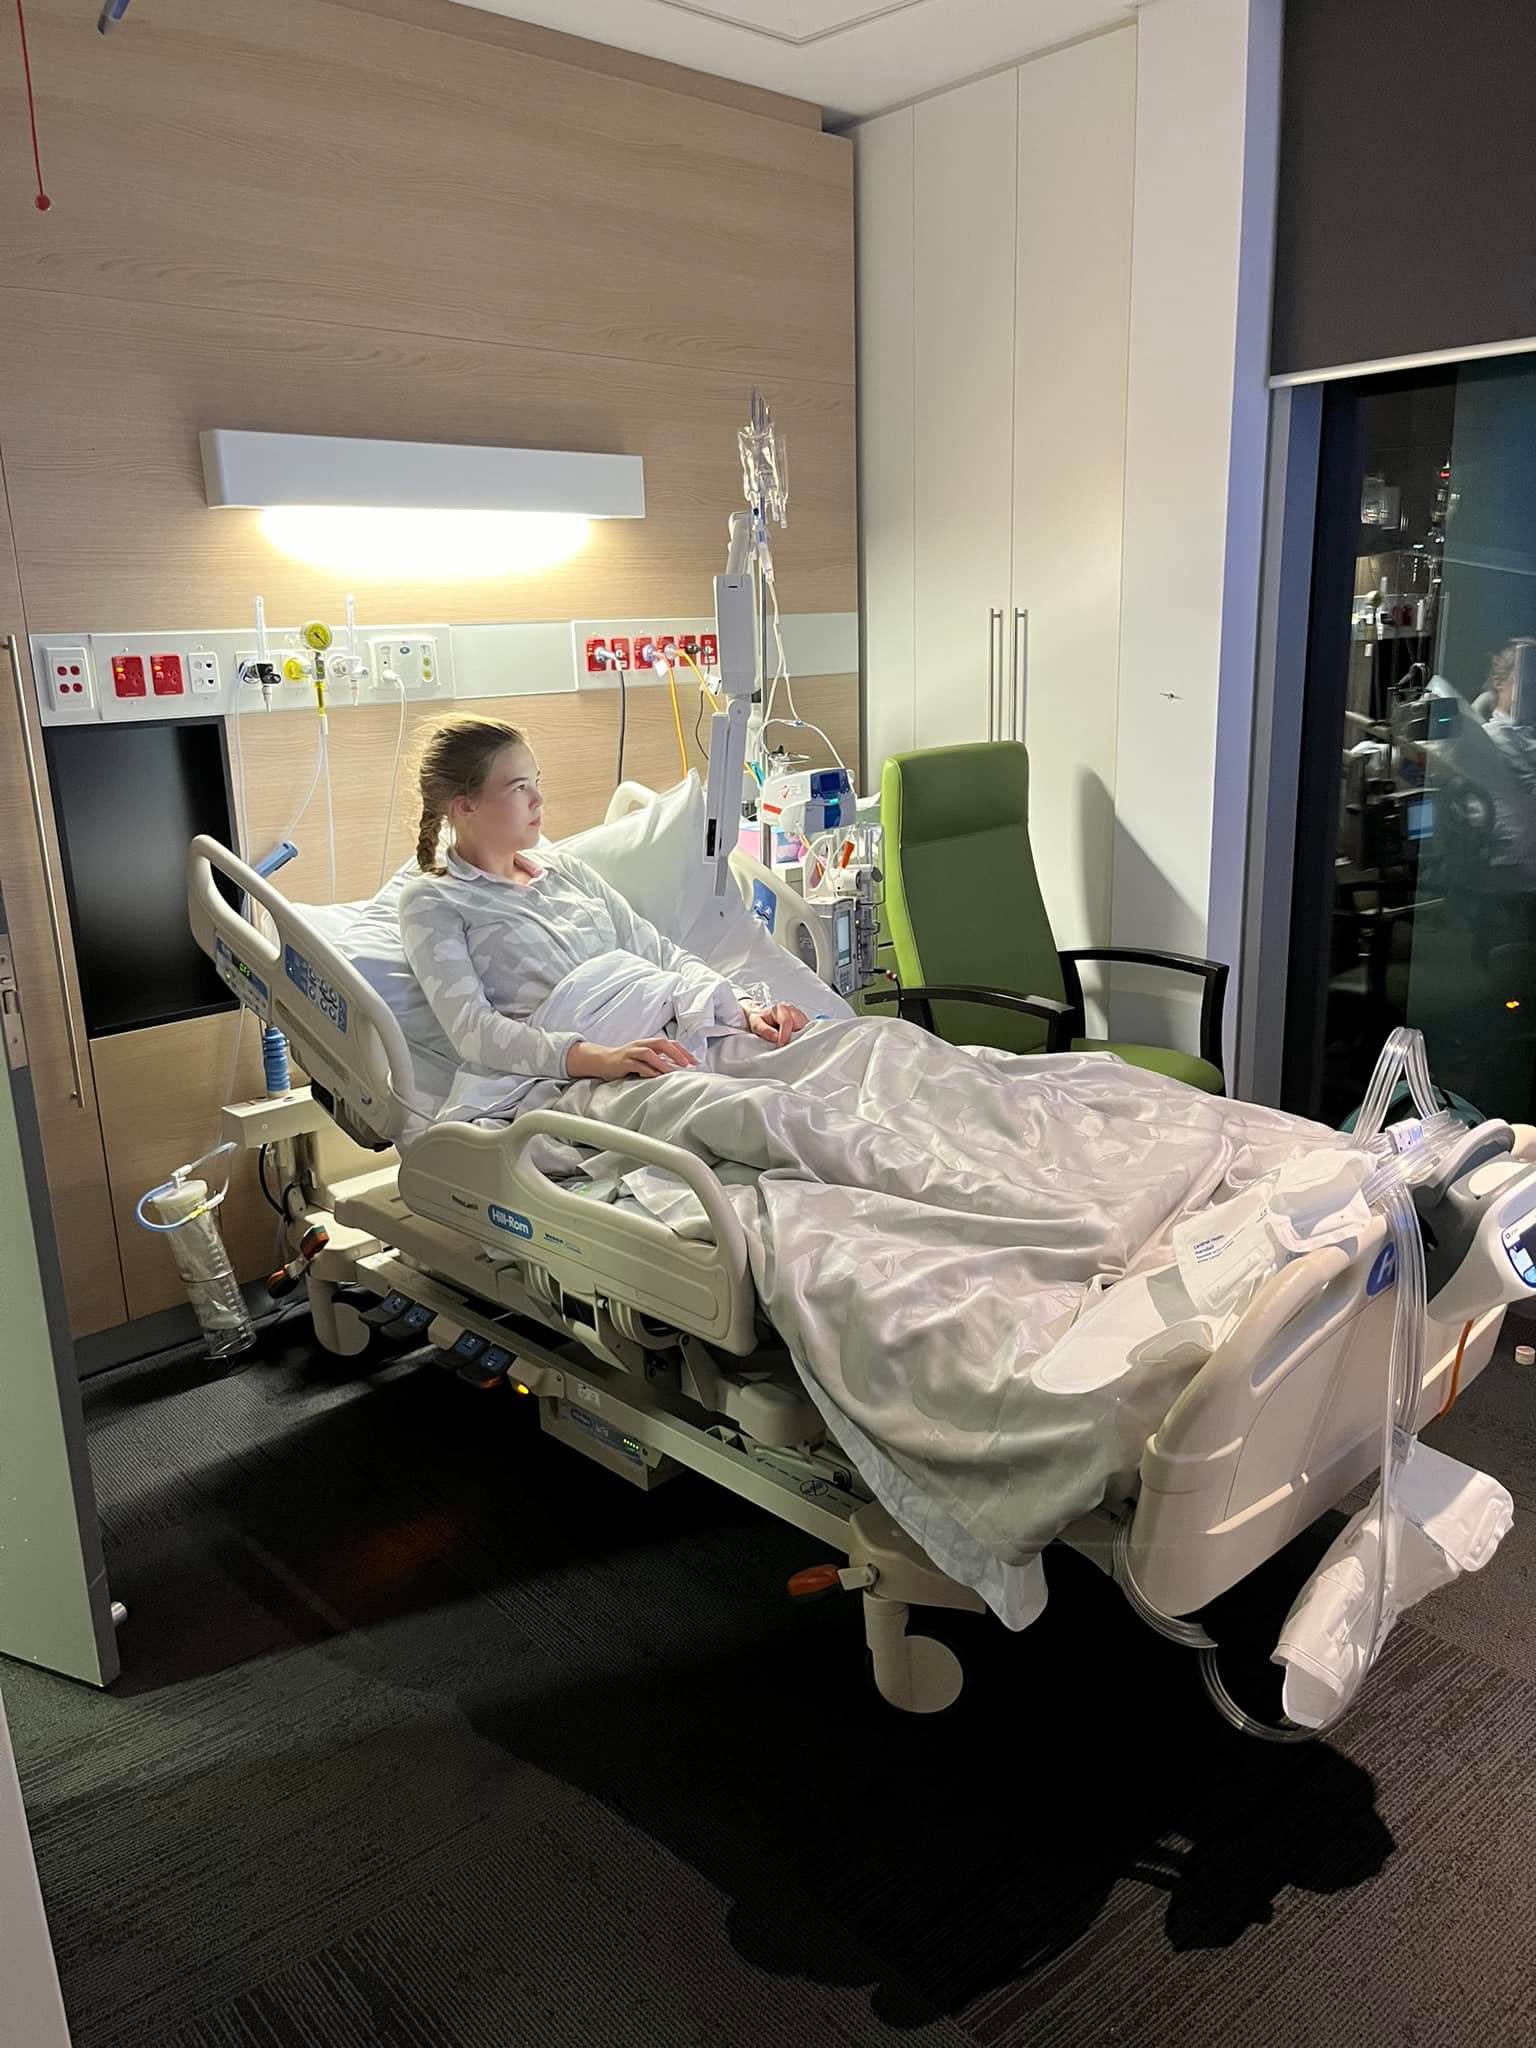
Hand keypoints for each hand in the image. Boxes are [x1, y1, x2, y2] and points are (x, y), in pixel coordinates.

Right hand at [566, 1037, 698, 1082]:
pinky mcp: (623, 1062)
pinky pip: (637, 1065)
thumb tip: (679, 1068)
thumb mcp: (645, 1058)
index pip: (669, 1043)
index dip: (683, 1051)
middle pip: (661, 1043)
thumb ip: (659, 1060)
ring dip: (662, 1062)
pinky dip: (647, 1070)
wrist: (602, 1060)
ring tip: (672, 1071)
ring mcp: (632, 1052)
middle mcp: (641, 1045)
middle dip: (675, 1053)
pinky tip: (655, 1076)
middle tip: (686, 1064)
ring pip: (649, 1053)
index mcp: (649, 1043)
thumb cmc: (627, 1061)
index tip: (694, 1062)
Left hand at [743, 1001, 809, 1047]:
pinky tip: (795, 1041)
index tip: (781, 1045)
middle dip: (794, 1037)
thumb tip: (776, 1037)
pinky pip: (808, 1030)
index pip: (787, 1021)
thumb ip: (765, 1030)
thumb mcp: (756, 1024)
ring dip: (800, 1037)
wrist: (762, 1015)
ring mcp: (799, 1015)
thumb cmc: (761, 1019)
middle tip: (786, 1046)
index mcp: (780, 1009)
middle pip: (800, 1024)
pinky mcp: (803, 1021)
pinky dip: (803, 1037)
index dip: (785, 1035)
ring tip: (790, 1043)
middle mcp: (792, 1010)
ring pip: (806, 1027)